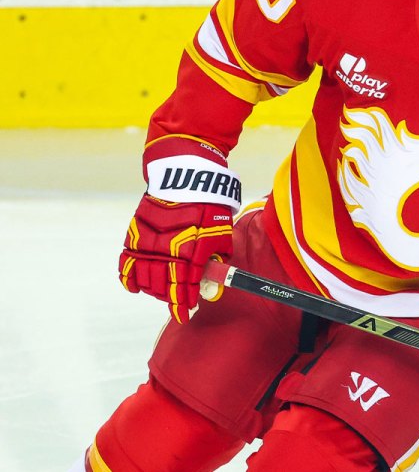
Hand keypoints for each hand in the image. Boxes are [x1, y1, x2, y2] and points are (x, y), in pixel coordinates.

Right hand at [119, 138, 240, 322]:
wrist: (185, 176)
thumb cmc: (209, 205)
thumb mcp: (221, 233)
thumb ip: (217, 259)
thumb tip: (213, 280)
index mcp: (190, 250)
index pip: (184, 286)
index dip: (183, 303)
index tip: (185, 314)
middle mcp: (167, 249)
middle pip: (162, 285)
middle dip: (170, 298)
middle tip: (177, 301)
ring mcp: (148, 242)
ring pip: (144, 277)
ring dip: (153, 290)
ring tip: (162, 292)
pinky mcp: (135, 234)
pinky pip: (127, 262)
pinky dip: (129, 277)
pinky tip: (135, 286)